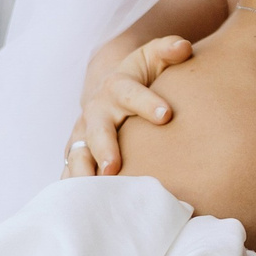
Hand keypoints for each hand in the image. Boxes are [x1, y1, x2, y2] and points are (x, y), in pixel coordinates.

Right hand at [63, 37, 191, 176]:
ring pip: (78, 154)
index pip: (128, 92)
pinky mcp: (79, 154)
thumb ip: (169, 50)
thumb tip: (184, 48)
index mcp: (117, 87)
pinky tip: (80, 207)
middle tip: (114, 165)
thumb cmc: (143, 76)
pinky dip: (73, 189)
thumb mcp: (154, 57)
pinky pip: (72, 173)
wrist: (113, 90)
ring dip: (83, 173)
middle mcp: (96, 111)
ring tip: (94, 190)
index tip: (166, 115)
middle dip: (104, 147)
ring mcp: (83, 135)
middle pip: (97, 128)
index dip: (145, 102)